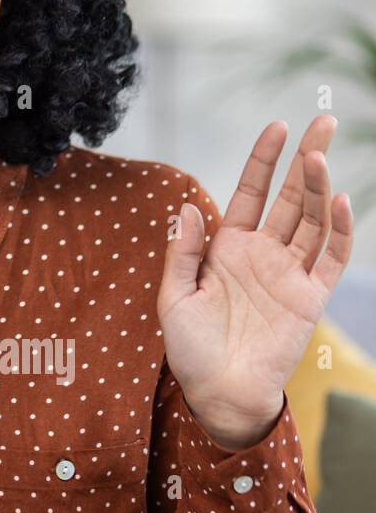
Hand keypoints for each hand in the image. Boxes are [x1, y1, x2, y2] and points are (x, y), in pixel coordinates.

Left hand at [157, 115, 353, 450]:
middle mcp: (262, 253)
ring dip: (320, 187)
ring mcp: (289, 273)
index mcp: (227, 247)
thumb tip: (187, 206)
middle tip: (323, 121)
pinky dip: (339, 230)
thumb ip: (182, 252)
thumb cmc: (190, 347)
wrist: (218, 392)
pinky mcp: (309, 298)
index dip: (263, 160)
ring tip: (320, 154)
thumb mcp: (172, 296)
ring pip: (312, 220)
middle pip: (291, 197)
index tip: (277, 126)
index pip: (250, 192)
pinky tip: (340, 201)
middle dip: (305, 159)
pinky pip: (330, 259)